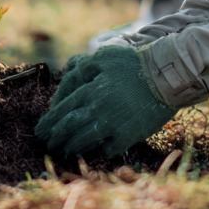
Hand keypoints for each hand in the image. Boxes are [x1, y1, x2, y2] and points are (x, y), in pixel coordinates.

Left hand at [35, 46, 176, 157]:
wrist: (167, 76)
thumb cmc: (134, 63)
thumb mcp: (103, 56)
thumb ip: (81, 68)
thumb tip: (65, 79)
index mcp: (89, 90)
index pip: (62, 110)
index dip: (49, 122)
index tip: (41, 129)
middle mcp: (97, 110)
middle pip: (69, 128)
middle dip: (55, 137)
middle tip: (47, 144)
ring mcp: (112, 126)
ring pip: (84, 141)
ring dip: (71, 147)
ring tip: (64, 150)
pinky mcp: (128, 136)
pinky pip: (109, 149)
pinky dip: (100, 151)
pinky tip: (95, 152)